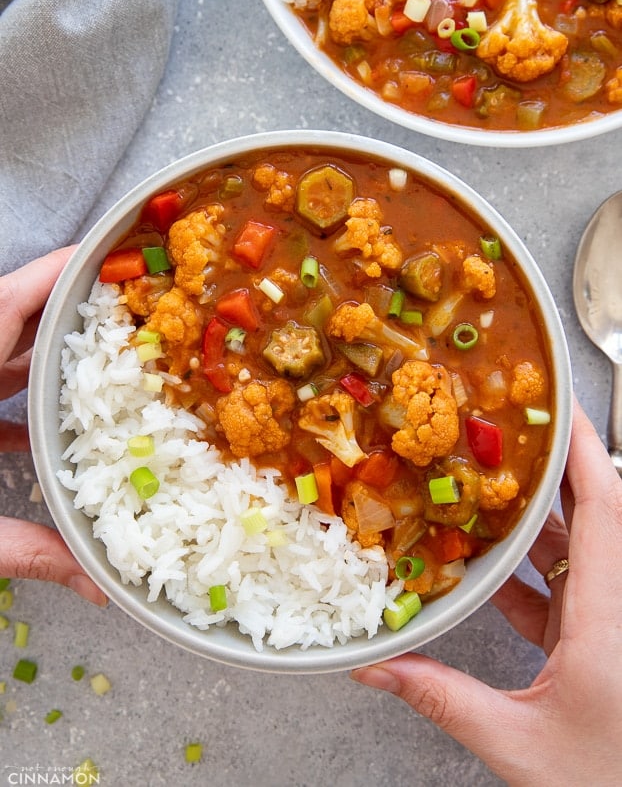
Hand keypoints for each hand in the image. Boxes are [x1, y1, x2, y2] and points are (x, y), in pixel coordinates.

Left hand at [0, 248, 106, 606]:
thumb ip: (22, 549)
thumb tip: (96, 586)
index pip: (8, 303)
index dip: (57, 274)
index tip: (106, 256)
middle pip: (11, 323)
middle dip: (67, 316)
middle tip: (128, 316)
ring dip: (42, 360)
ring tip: (101, 366)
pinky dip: (12, 401)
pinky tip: (40, 432)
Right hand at [351, 398, 621, 785]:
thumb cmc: (604, 783)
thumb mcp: (520, 744)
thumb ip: (444, 699)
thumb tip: (376, 669)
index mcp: (610, 619)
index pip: (605, 509)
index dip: (583, 452)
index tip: (561, 408)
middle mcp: (618, 609)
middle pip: (593, 515)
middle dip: (552, 467)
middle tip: (508, 430)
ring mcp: (610, 622)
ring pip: (579, 549)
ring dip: (539, 517)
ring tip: (490, 485)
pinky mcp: (600, 641)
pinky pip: (566, 587)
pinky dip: (530, 569)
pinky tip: (490, 565)